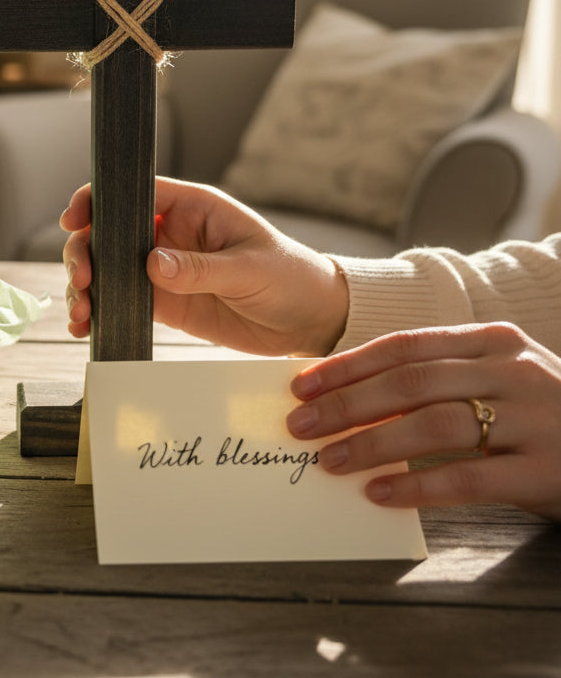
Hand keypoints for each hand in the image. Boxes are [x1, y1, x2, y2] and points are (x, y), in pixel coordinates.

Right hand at [60, 177, 347, 357]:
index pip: (132, 194)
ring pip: (106, 268)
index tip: (73, 220)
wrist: (311, 321)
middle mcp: (169, 234)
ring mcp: (162, 269)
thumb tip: (152, 264)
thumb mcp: (249, 269)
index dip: (96, 201)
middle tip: (82, 282)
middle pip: (108, 232)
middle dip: (84, 252)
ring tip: (80, 313)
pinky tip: (86, 327)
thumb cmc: (290, 278)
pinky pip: (120, 302)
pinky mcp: (164, 303)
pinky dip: (100, 312)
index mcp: (191, 208)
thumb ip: (199, 267)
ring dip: (85, 286)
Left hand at [287, 324, 560, 520]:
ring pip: (435, 423)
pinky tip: (381, 493)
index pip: (404, 346)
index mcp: (492, 341)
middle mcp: (513, 370)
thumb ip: (439, 382)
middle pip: (411, 381)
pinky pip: (470, 476)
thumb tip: (349, 398)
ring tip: (329, 460)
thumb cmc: (544, 418)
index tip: (303, 384)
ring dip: (372, 442)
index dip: (348, 365)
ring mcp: (536, 417)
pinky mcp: (549, 468)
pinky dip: (419, 484)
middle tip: (300, 425)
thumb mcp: (498, 383)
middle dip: (346, 403)